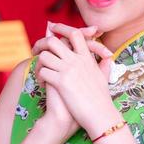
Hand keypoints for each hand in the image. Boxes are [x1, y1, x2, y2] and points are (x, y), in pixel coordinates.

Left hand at [35, 23, 117, 138]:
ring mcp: (69, 70)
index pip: (74, 34)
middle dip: (41, 44)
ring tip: (40, 71)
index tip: (52, 28)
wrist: (100, 115)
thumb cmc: (102, 100)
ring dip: (39, 63)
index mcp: (86, 58)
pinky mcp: (61, 82)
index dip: (62, 28)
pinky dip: (40, 77)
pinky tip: (43, 85)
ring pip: (45, 56)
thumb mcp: (104, 77)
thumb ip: (104, 65)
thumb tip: (108, 58)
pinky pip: (43, 72)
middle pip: (53, 41)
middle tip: (35, 51)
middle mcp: (77, 60)